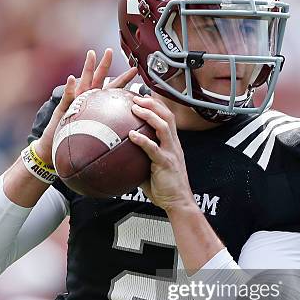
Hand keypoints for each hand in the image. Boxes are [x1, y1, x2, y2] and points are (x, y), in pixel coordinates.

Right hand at [36, 49, 136, 165]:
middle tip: (110, 51)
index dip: (123, 79)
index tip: (135, 69)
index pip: (113, 88)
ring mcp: (74, 101)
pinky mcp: (63, 108)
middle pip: (98, 78)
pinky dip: (70, 88)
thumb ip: (110, 128)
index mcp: (97, 102)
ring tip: (91, 54)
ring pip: (83, 82)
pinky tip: (73, 79)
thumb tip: (130, 132)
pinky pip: (67, 97)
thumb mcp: (97, 134)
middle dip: (104, 64)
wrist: (56, 147)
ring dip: (87, 68)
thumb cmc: (77, 140)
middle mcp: (86, 98)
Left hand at [129, 96, 194, 212]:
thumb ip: (140, 159)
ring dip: (149, 114)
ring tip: (135, 108)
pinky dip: (142, 139)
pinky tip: (131, 135)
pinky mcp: (166, 163)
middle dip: (152, 103)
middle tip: (135, 97)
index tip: (141, 97)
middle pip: (167, 116)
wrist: (178, 202)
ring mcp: (171, 152)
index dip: (156, 105)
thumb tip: (120, 155)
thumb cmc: (164, 188)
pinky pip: (153, 148)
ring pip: (164, 126)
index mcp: (172, 144)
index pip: (167, 118)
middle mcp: (174, 144)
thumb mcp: (150, 169)